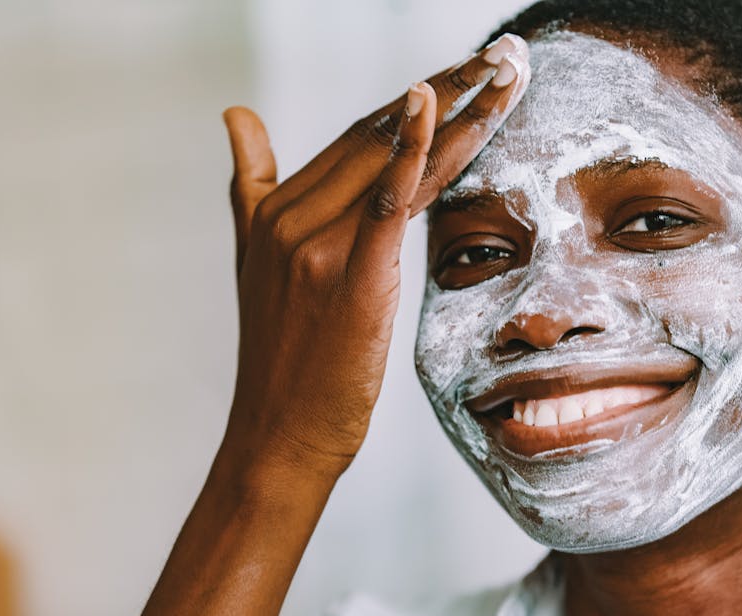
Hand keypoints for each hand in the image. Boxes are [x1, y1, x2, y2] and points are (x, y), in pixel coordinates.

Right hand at [223, 34, 529, 479]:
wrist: (280, 435)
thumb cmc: (284, 359)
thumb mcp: (256, 261)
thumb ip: (251, 183)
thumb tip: (236, 115)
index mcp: (273, 210)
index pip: (357, 138)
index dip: (413, 102)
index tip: (461, 72)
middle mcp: (290, 217)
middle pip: (377, 133)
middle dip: (447, 88)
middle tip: (501, 53)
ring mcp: (315, 244)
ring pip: (393, 158)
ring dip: (457, 106)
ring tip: (505, 66)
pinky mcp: (347, 274)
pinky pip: (386, 199)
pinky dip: (413, 148)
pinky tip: (439, 104)